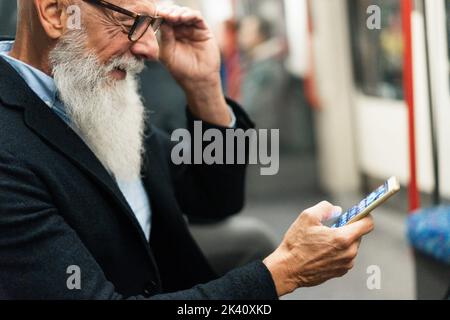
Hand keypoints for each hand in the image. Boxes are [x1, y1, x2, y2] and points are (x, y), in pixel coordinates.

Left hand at [157, 5, 229, 125]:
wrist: (197, 80)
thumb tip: (162, 21)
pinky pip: (197, 18)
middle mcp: (181, 30)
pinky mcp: (203, 30)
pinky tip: (183, 18)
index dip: (160, 15)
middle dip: (168, 12)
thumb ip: (165, 38)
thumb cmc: (181, 69)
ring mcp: (192, 29)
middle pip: (174, 13)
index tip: (155, 14)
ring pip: (185, 13)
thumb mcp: (168, 54)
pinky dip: (190, 14)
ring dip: (178, 12)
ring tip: (173, 17)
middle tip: (164, 14)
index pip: (164, 20)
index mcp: (170, 34)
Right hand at [263, 201, 373, 296]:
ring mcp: (345, 264)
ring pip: (351, 246)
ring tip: (323, 240)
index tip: (359, 213)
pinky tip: (322, 250)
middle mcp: (348, 252)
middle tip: (331, 226)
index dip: (364, 215)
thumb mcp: (307, 217)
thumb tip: (337, 210)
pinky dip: (338, 251)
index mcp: (343, 238)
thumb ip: (325, 208)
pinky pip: (345, 257)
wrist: (288, 269)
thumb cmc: (296, 244)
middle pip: (358, 235)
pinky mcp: (340, 272)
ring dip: (342, 241)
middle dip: (347, 228)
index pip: (368, 224)